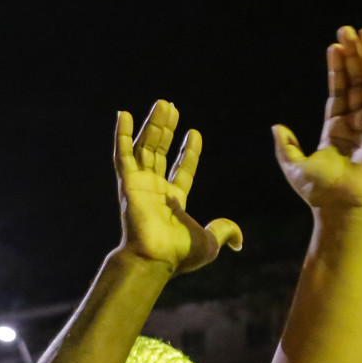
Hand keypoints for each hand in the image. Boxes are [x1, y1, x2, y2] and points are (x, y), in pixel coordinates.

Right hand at [113, 100, 242, 275]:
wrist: (154, 259)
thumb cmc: (179, 254)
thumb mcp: (210, 242)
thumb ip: (224, 231)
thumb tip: (239, 240)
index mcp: (174, 201)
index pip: (182, 170)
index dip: (189, 152)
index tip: (194, 133)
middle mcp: (155, 189)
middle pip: (160, 152)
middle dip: (166, 129)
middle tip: (171, 107)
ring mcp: (140, 184)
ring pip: (146, 147)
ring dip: (153, 125)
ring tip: (162, 103)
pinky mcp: (127, 182)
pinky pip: (122, 154)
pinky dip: (122, 134)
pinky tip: (123, 115)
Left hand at [274, 26, 361, 212]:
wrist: (343, 206)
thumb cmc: (320, 192)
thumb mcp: (294, 165)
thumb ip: (286, 146)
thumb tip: (278, 127)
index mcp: (337, 132)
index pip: (339, 92)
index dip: (337, 70)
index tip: (333, 47)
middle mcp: (358, 125)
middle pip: (357, 82)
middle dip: (353, 56)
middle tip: (348, 29)